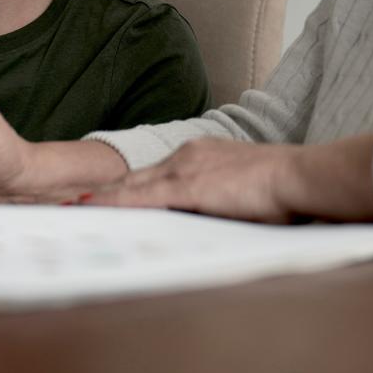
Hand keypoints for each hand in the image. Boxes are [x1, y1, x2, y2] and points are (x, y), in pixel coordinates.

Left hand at [86, 139, 299, 221]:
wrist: (299, 176)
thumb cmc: (283, 188)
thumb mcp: (243, 189)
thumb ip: (219, 199)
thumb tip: (207, 217)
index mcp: (200, 155)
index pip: (154, 174)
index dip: (127, 186)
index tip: (104, 195)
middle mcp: (186, 155)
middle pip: (135, 176)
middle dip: (105, 190)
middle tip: (74, 201)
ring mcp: (183, 168)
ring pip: (131, 185)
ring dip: (102, 197)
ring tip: (73, 206)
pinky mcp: (186, 186)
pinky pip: (140, 197)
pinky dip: (114, 203)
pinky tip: (94, 208)